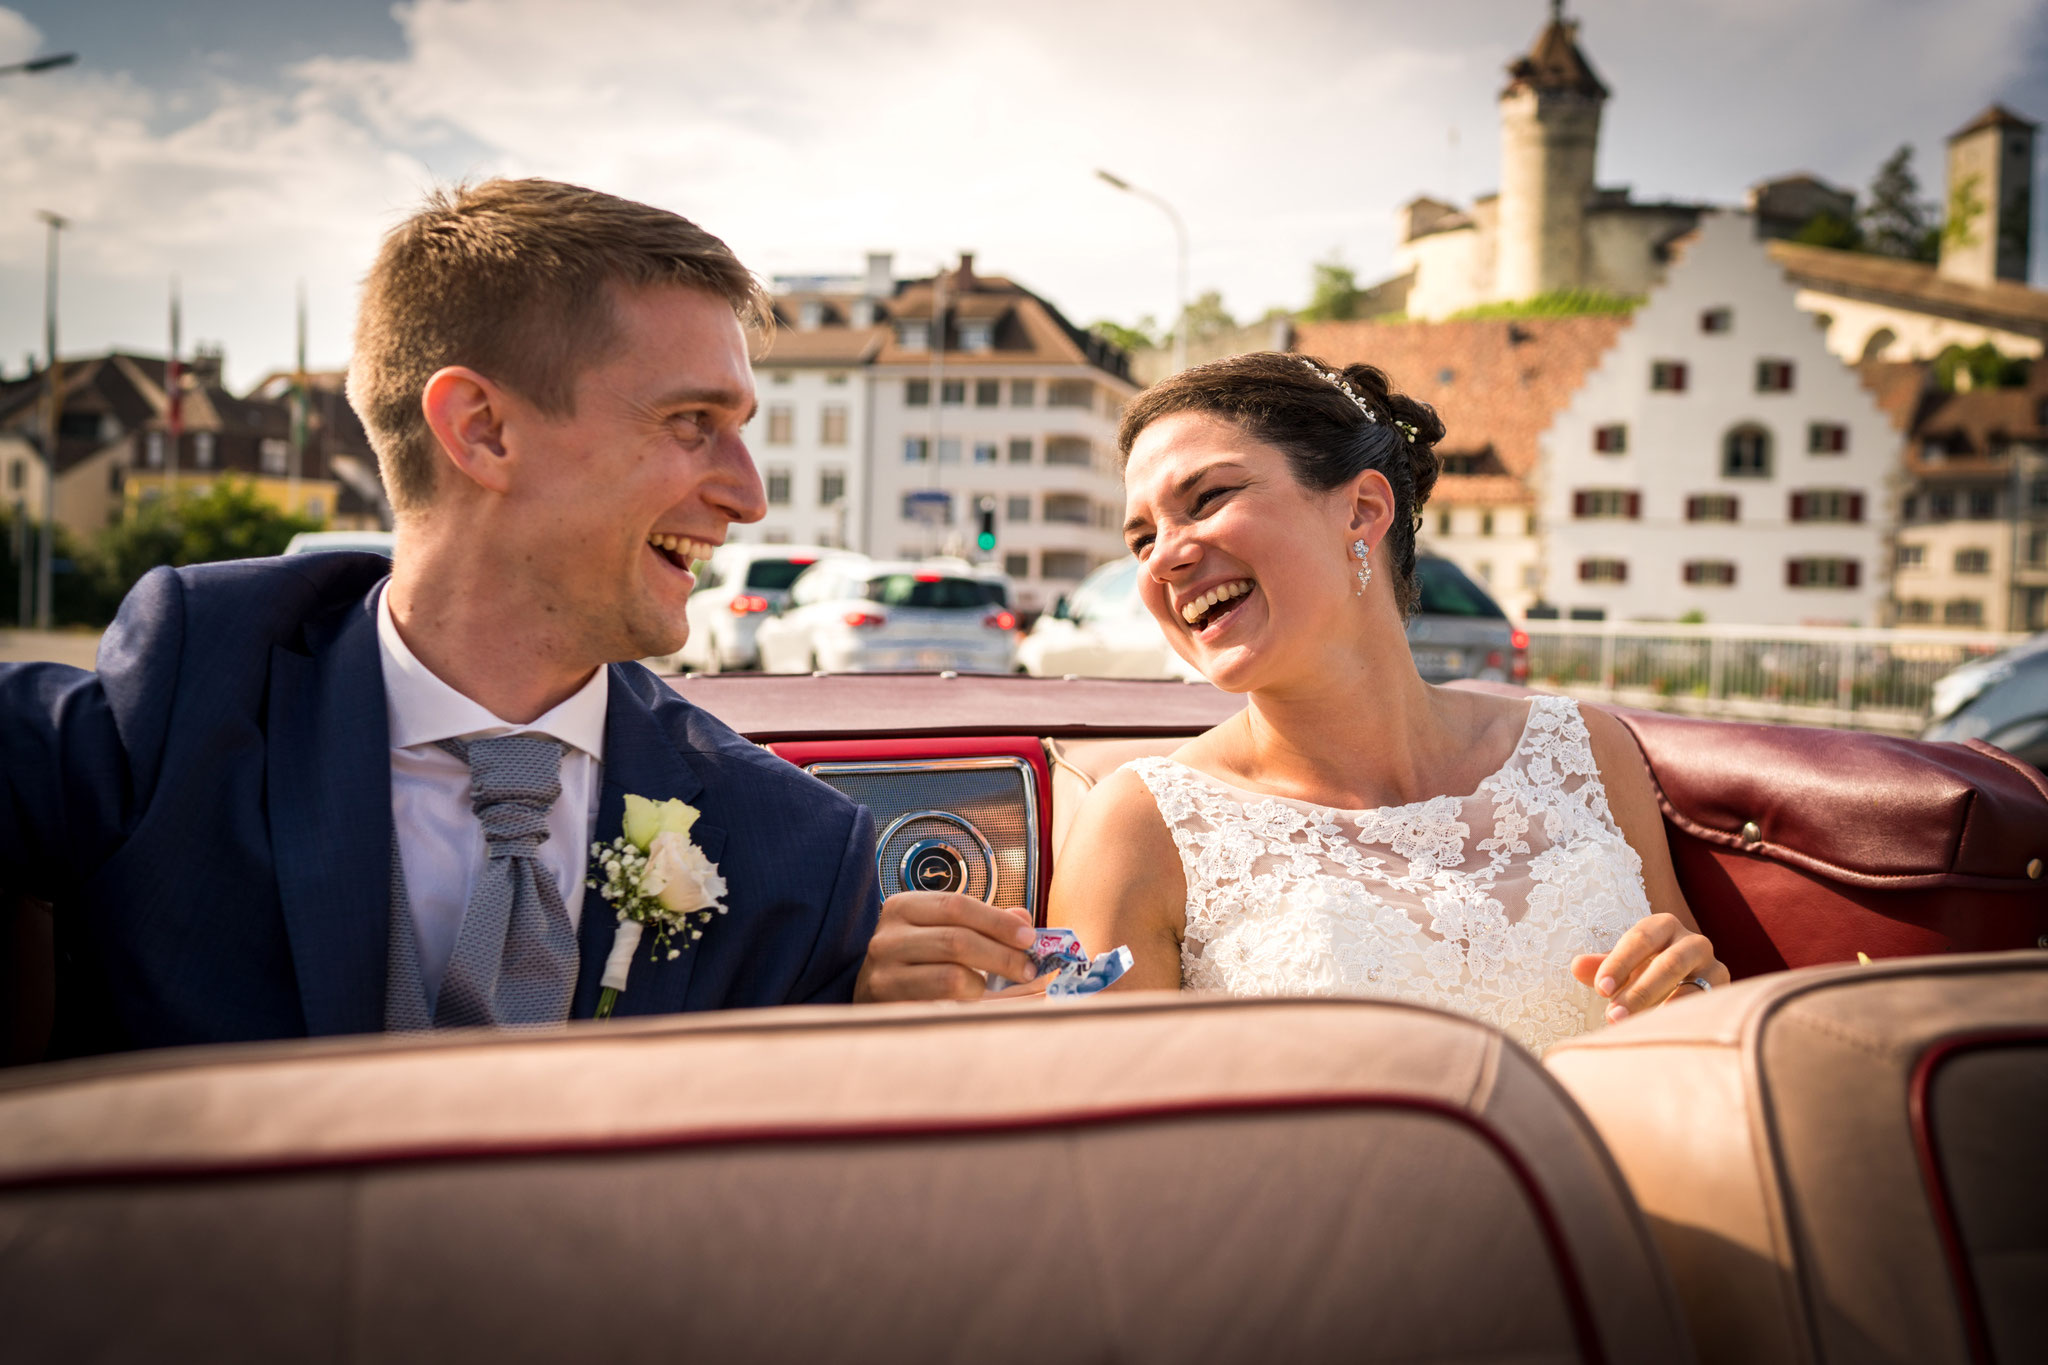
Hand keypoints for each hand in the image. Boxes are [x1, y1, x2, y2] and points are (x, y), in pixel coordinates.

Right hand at [854, 892, 1041, 1002]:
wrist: (870, 988)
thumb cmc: (913, 955)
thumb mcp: (939, 926)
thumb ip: (981, 920)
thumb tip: (1023, 920)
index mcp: (904, 907)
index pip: (958, 906)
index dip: (998, 922)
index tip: (1029, 938)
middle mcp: (889, 938)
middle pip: (957, 941)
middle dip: (1002, 956)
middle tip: (1028, 969)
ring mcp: (886, 975)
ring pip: (951, 978)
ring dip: (985, 984)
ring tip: (994, 986)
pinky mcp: (891, 1009)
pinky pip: (942, 1009)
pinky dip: (968, 1007)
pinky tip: (976, 1003)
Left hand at [1571, 913, 1728, 1023]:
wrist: (1686, 981)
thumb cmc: (1645, 969)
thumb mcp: (1623, 966)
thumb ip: (1602, 967)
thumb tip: (1577, 966)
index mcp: (1663, 926)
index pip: (1640, 939)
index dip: (1620, 963)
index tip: (1602, 990)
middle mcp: (1693, 942)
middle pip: (1668, 964)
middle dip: (1639, 992)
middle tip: (1613, 1016)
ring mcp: (1714, 967)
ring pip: (1691, 988)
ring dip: (1662, 1010)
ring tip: (1635, 1029)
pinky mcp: (1725, 992)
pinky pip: (1706, 1007)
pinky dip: (1683, 1020)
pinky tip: (1663, 1034)